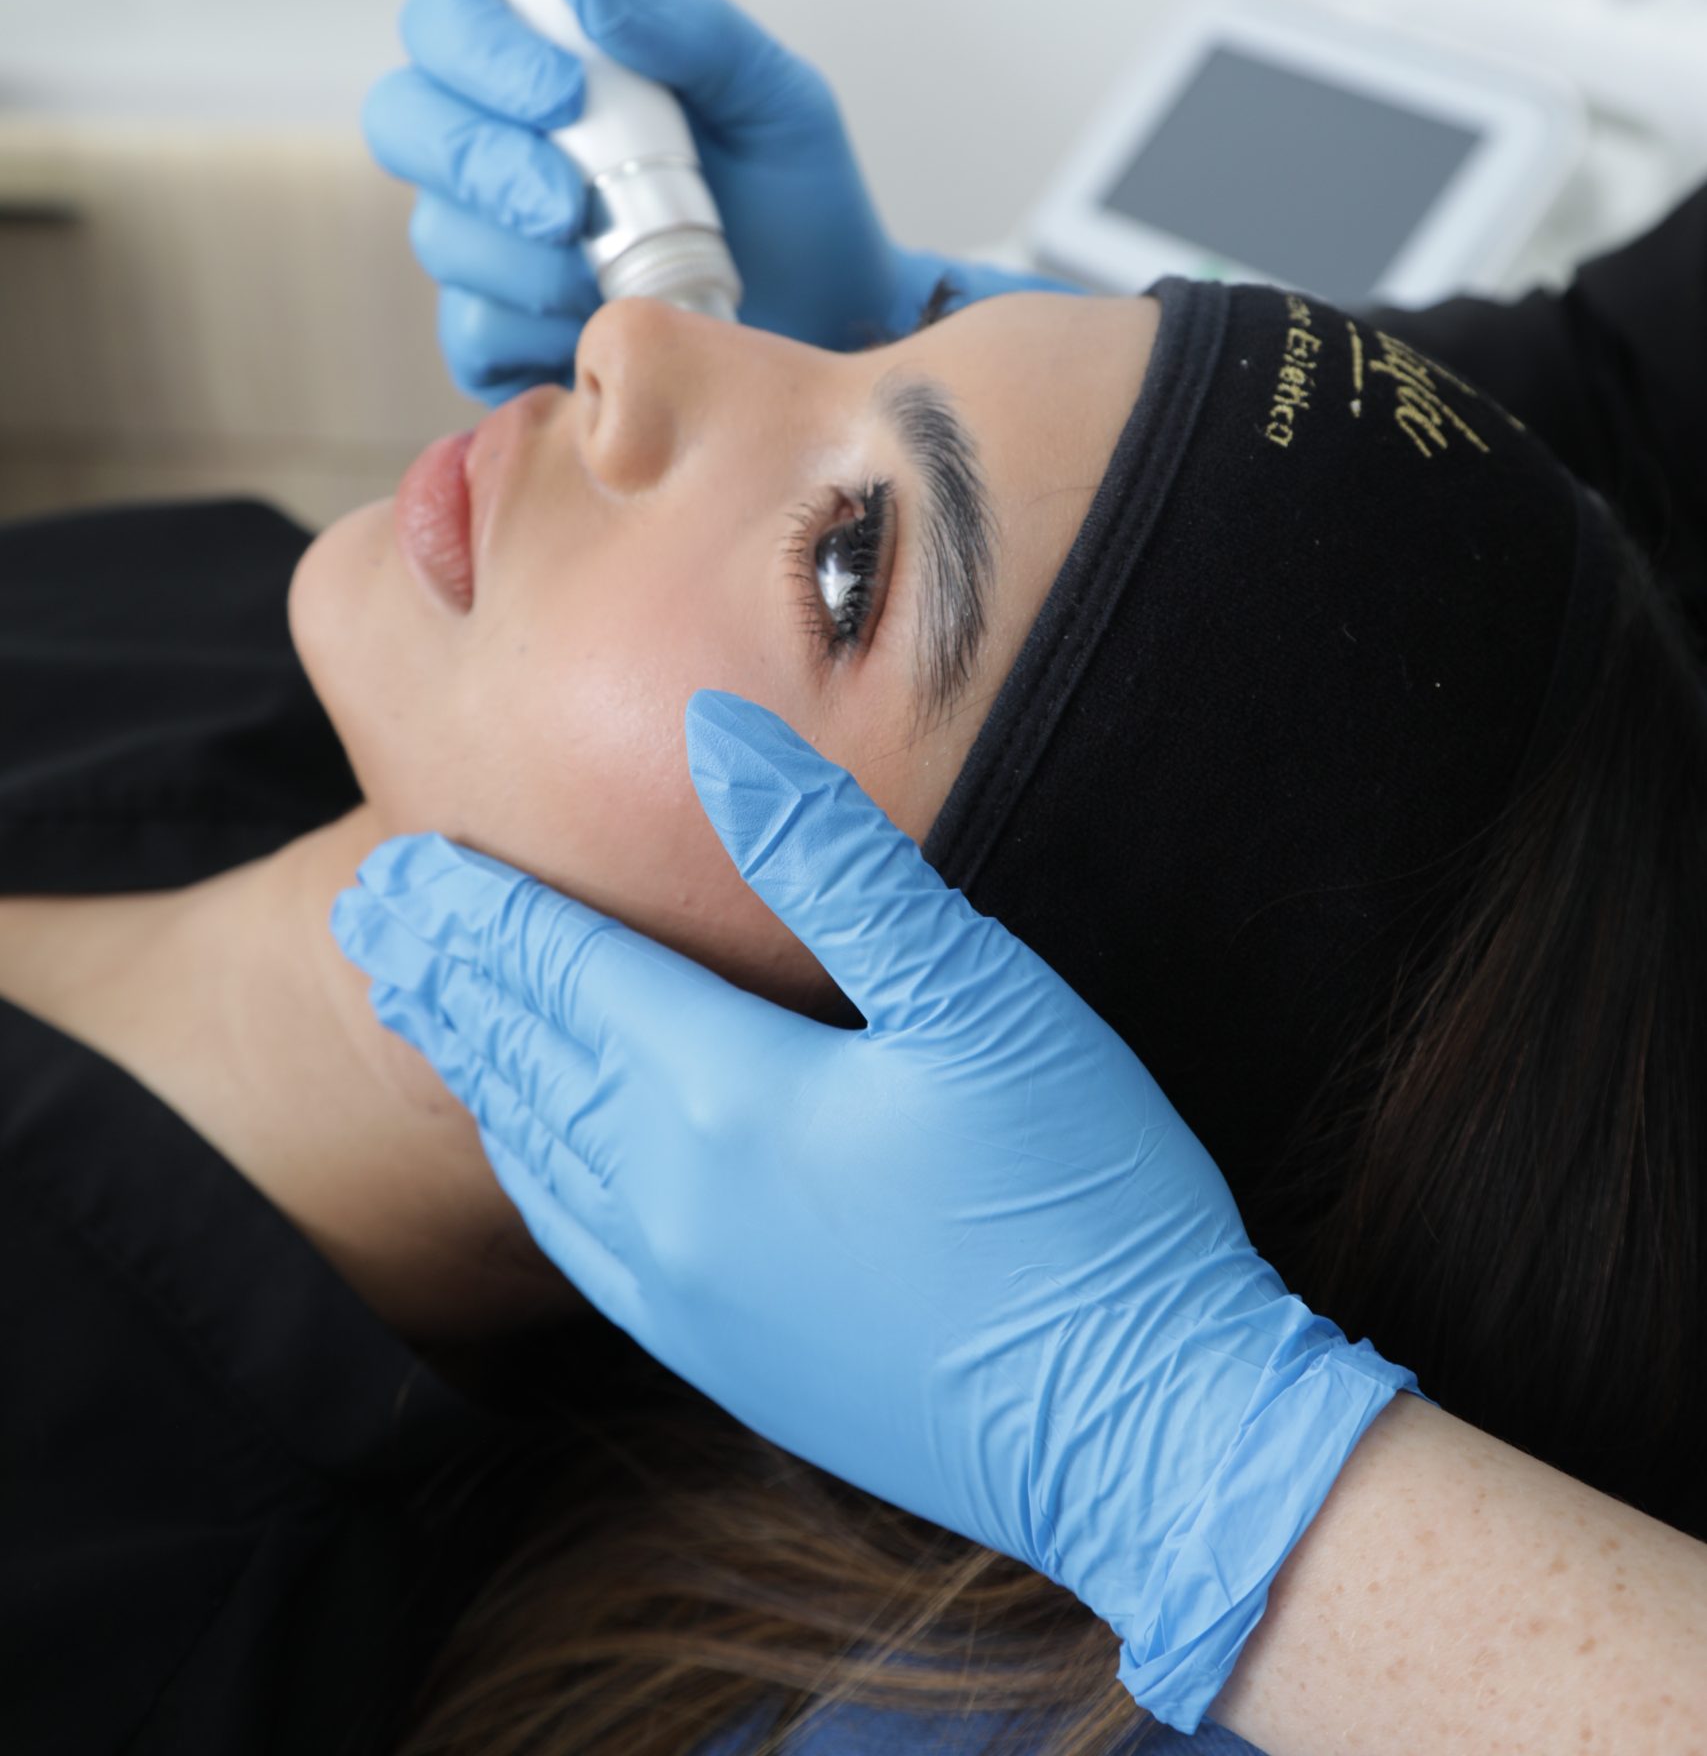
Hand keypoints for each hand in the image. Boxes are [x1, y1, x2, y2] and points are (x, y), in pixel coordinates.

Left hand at [331, 694, 1412, 1730]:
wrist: (1144, 1436)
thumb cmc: (1080, 1196)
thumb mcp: (978, 996)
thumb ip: (832, 862)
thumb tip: (716, 735)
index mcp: (722, 1095)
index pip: (563, 971)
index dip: (479, 910)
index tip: (402, 860)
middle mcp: (670, 1201)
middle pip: (528, 1055)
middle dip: (451, 975)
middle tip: (375, 915)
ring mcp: (689, 1294)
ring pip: (538, 1149)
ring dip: (478, 1062)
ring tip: (429, 1004)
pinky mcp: (725, 1358)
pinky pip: (578, 1240)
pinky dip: (531, 1164)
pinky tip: (531, 1146)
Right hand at [364, 0, 1045, 401]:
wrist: (836, 314)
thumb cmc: (796, 195)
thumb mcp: (770, 92)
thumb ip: (687, 27)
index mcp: (546, 71)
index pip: (445, 24)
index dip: (477, 52)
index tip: (563, 93)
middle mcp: (499, 151)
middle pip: (406, 125)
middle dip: (480, 164)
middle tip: (567, 205)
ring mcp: (497, 248)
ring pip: (441, 238)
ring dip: (520, 261)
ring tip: (613, 278)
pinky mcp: (512, 338)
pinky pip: (471, 338)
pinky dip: (531, 336)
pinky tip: (595, 329)